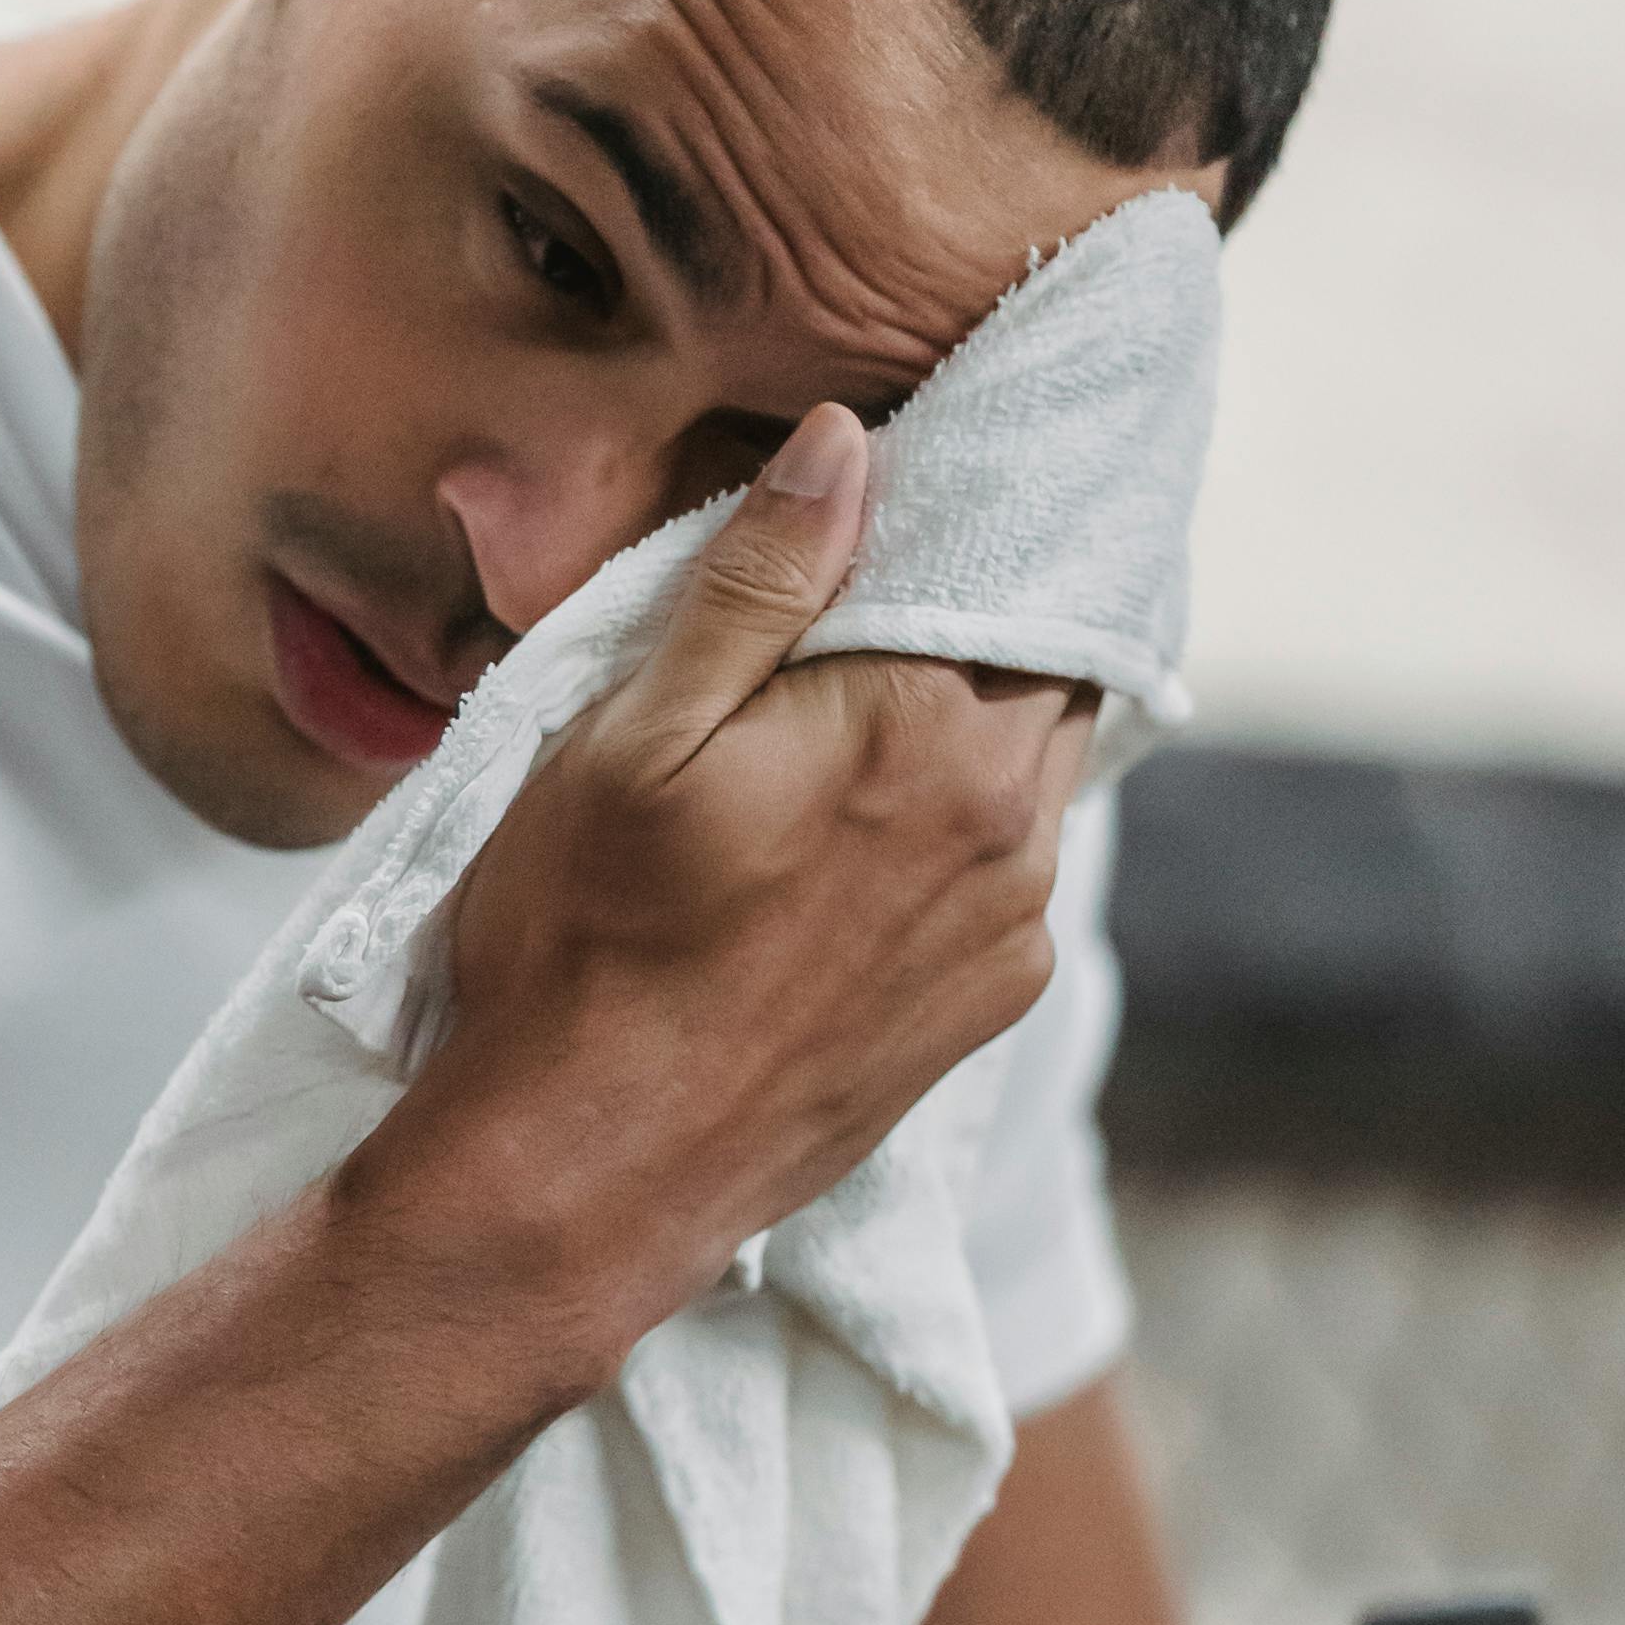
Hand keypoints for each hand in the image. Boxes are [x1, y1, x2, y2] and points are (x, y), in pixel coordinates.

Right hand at [376, 403, 1088, 1357]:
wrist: (586, 1180)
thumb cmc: (582, 944)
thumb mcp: (633, 729)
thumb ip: (759, 579)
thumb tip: (852, 444)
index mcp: (933, 731)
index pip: (1017, 558)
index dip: (977, 499)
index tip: (936, 455)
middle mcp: (1012, 826)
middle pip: (1042, 656)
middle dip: (982, 601)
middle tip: (894, 559)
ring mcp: (1013, 924)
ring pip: (1031, 759)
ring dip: (969, 711)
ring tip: (859, 695)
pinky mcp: (991, 1002)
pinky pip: (1006, 861)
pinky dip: (956, 814)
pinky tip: (854, 824)